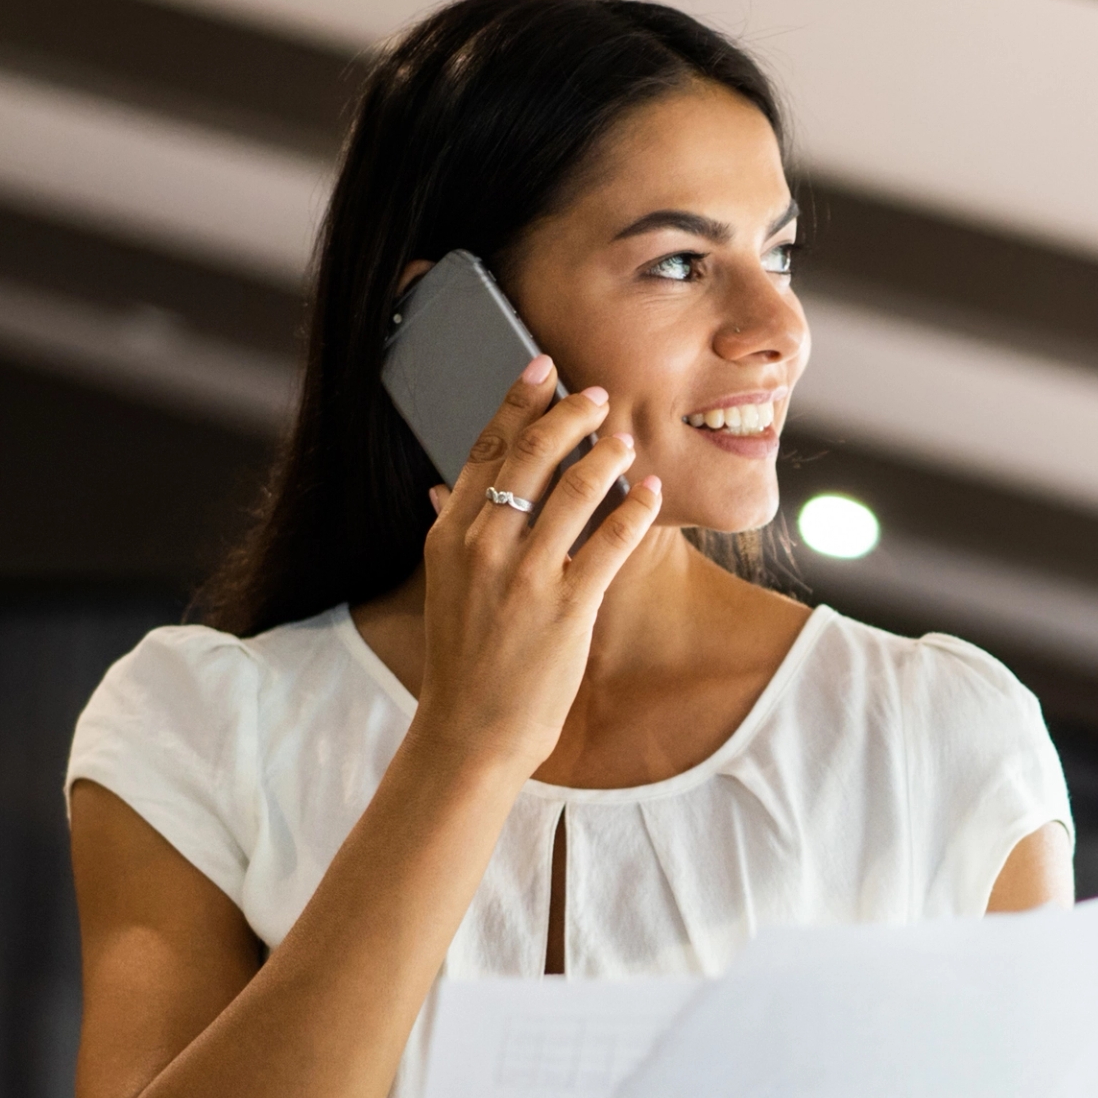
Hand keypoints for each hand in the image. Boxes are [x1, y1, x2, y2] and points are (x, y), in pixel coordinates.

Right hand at [411, 357, 662, 776]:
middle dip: (570, 414)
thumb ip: (451, 530)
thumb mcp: (444, 585)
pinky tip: (652, 491)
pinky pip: (610, 542)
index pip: (487, 448)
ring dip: (607, 454)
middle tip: (599, 395)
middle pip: (531, 454)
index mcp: (450, 533)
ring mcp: (524, 575)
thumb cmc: (465, 658)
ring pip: (574, 489)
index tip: (544, 368)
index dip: (519, 400)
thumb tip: (445, 487)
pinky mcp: (566, 607)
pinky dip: (635, 509)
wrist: (470, 729)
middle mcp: (483, 545)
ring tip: (627, 439)